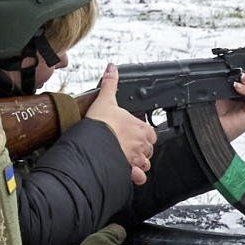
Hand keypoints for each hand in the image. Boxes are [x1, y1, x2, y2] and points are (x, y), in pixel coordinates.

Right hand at [87, 64, 154, 183]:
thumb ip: (110, 84)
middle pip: (149, 149)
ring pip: (145, 164)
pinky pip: (139, 177)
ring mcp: (136, 158)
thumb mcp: (106, 99)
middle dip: (142, 150)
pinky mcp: (128, 170)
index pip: (151, 132)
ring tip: (130, 161)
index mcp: (140, 127)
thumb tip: (112, 68)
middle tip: (130, 147)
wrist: (92, 142)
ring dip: (140, 163)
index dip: (144, 134)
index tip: (136, 134)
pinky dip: (136, 177)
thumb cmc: (100, 123)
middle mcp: (142, 144)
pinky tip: (131, 174)